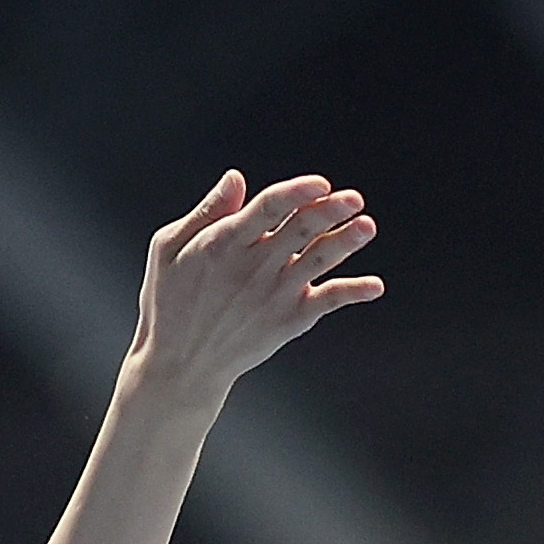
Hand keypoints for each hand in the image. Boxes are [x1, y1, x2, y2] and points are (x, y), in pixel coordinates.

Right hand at [123, 170, 386, 399]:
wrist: (180, 365)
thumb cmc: (170, 300)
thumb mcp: (168, 248)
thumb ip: (207, 213)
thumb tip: (237, 178)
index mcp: (222, 243)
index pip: (268, 208)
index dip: (297, 192)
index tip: (320, 183)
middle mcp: (253, 267)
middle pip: (300, 230)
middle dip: (330, 210)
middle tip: (353, 198)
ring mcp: (274, 295)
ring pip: (319, 261)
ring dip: (346, 242)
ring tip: (367, 226)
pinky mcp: (289, 320)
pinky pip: (327, 301)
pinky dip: (352, 292)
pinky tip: (375, 286)